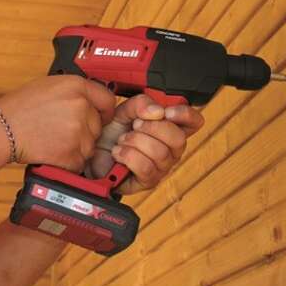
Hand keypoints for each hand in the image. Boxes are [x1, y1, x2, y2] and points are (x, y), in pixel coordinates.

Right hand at [0, 76, 115, 172]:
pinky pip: (80, 161)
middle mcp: (80, 106)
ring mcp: (78, 131)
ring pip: (90, 145)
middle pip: (98, 126)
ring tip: (54, 140)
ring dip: (77, 148)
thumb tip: (91, 101)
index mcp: (76, 86)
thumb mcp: (49, 86)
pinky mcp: (72, 153)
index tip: (101, 117)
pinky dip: (69, 161)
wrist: (3, 129)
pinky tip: (53, 151)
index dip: (104, 111)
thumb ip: (75, 92)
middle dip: (85, 131)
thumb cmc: (19, 108)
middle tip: (62, 130)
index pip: (108, 100)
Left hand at [85, 94, 205, 194]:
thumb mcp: (125, 111)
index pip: (193, 122)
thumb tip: (158, 111)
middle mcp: (170, 149)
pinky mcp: (147, 181)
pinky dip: (128, 156)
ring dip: (136, 142)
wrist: (92, 152)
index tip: (167, 112)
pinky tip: (119, 153)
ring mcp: (161, 166)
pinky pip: (146, 167)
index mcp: (169, 128)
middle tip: (135, 125)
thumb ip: (141, 104)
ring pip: (160, 153)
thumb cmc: (111, 133)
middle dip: (152, 128)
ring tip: (122, 140)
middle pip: (178, 139)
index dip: (185, 115)